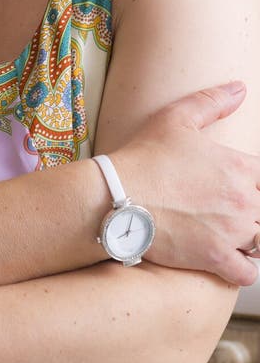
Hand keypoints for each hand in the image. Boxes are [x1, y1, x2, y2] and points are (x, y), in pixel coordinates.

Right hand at [112, 81, 259, 285]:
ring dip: (252, 239)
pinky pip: (248, 273)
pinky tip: (227, 259)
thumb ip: (212, 102)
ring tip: (230, 232)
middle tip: (230, 209)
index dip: (254, 182)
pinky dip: (242, 269)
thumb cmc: (144, 156)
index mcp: (238, 167)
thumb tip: (240, 88)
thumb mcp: (175, 118)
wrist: (117, 196)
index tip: (241, 185)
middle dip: (254, 210)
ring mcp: (231, 233)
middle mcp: (242, 201)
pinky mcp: (215, 259)